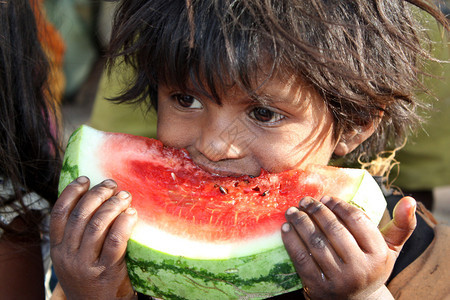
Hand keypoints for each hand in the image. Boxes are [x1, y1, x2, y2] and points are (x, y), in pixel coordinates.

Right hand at [50, 176, 137, 299]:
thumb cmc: (90, 276)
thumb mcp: (74, 257)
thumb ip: (78, 234)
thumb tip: (95, 198)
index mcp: (58, 248)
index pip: (59, 213)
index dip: (71, 192)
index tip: (85, 178)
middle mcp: (68, 255)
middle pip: (80, 215)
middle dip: (97, 194)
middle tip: (112, 184)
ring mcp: (86, 264)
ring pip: (97, 225)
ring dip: (112, 205)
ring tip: (125, 196)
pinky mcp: (106, 271)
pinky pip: (115, 241)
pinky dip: (124, 223)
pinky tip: (132, 213)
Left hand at [281, 196, 415, 299]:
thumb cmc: (371, 267)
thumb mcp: (390, 249)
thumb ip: (401, 226)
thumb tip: (411, 200)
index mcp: (378, 255)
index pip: (356, 220)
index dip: (339, 205)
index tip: (326, 198)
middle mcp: (360, 269)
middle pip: (334, 230)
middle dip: (317, 211)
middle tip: (306, 200)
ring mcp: (338, 280)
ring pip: (315, 243)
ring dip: (300, 222)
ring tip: (292, 211)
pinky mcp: (318, 287)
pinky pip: (301, 259)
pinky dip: (291, 241)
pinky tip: (286, 228)